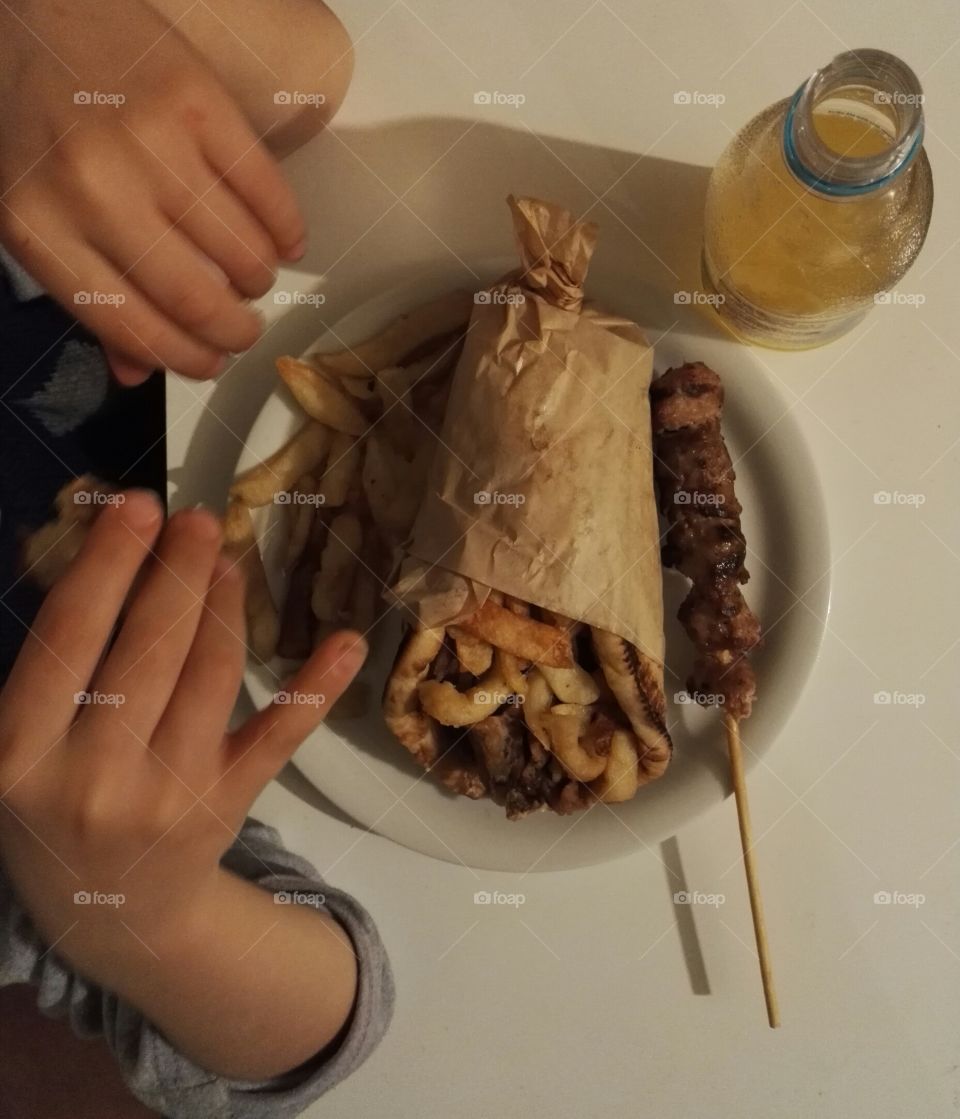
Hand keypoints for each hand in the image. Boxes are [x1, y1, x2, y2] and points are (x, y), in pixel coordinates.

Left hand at [0, 0, 306, 382]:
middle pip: (192, 294)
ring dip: (260, 281)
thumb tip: (138, 374)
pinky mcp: (196, 100)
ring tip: (257, 281)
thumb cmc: (33, 125)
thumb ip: (86, 297)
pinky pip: (264, 188)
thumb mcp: (34, 217)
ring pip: (237, 248)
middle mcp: (91, 188)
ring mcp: (147, 140)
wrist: (36, 11)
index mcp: (39, 229)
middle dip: (235, 331)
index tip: (213, 364)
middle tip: (247, 332)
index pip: (133, 326)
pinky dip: (286, 228)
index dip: (186, 359)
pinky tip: (286, 242)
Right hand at [0, 492, 365, 987]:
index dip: (106, 568)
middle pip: (148, 652)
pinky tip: (346, 642)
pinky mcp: (227, 805)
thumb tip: (91, 553)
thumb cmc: (53, 806)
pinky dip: (314, 688)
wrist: (108, 917)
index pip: (69, 641)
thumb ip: (50, 666)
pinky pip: (276, 738)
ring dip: (224, 608)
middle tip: (197, 518)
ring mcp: (168, 796)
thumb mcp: (23, 746)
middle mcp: (93, 777)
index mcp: (21, 754)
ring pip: (210, 679)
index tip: (136, 507)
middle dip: (176, 574)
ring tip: (227, 559)